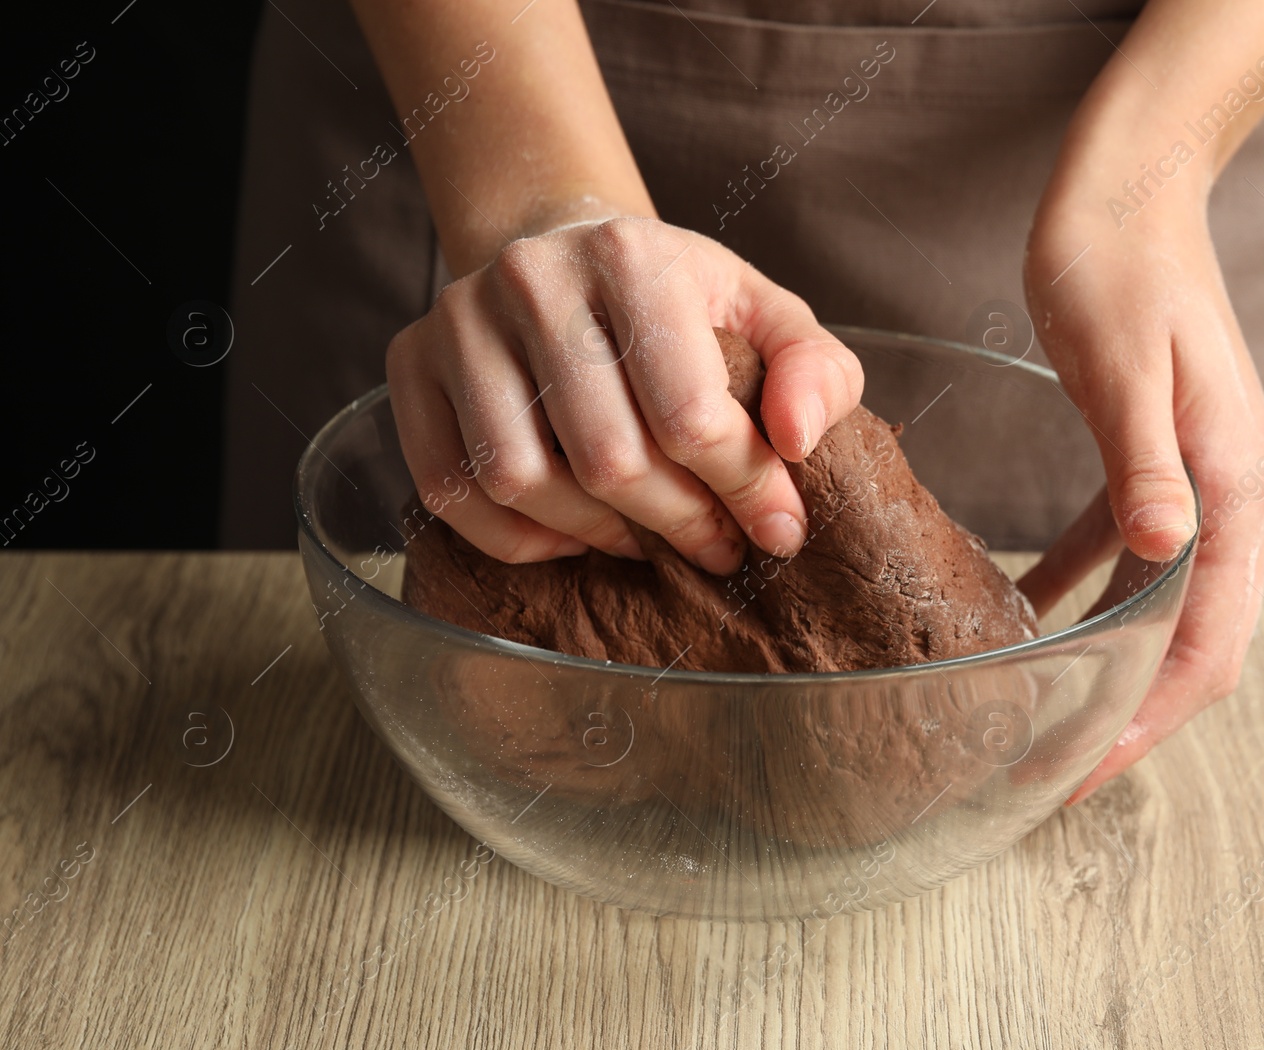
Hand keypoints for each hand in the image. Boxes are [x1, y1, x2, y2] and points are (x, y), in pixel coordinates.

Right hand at [386, 216, 862, 574]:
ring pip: (521, 482)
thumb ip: (816, 372)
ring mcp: (459, 321)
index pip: (688, 411)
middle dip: (679, 523)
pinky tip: (574, 534)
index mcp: (631, 254)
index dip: (744, 489)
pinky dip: (517, 539)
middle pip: (606, 458)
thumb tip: (796, 441)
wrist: (564, 250)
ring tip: (648, 541)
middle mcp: (532, 279)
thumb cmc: (677, 300)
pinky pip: (452, 491)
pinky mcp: (410, 364)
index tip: (778, 529)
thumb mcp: (767, 316)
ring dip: (598, 536)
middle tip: (718, 547)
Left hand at [1020, 167, 1263, 801]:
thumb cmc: (1118, 266)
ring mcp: (1203, 480)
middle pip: (1198, 641)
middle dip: (1132, 713)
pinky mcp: (1160, 461)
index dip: (1151, 718)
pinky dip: (1087, 591)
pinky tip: (1030, 612)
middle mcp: (1237, 494)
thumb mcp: (1122, 368)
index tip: (1088, 770)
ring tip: (1044, 715)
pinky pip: (1129, 552)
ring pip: (1165, 606)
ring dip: (1111, 664)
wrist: (1130, 191)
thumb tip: (1162, 553)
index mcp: (1238, 485)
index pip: (1209, 638)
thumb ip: (1143, 467)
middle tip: (1055, 768)